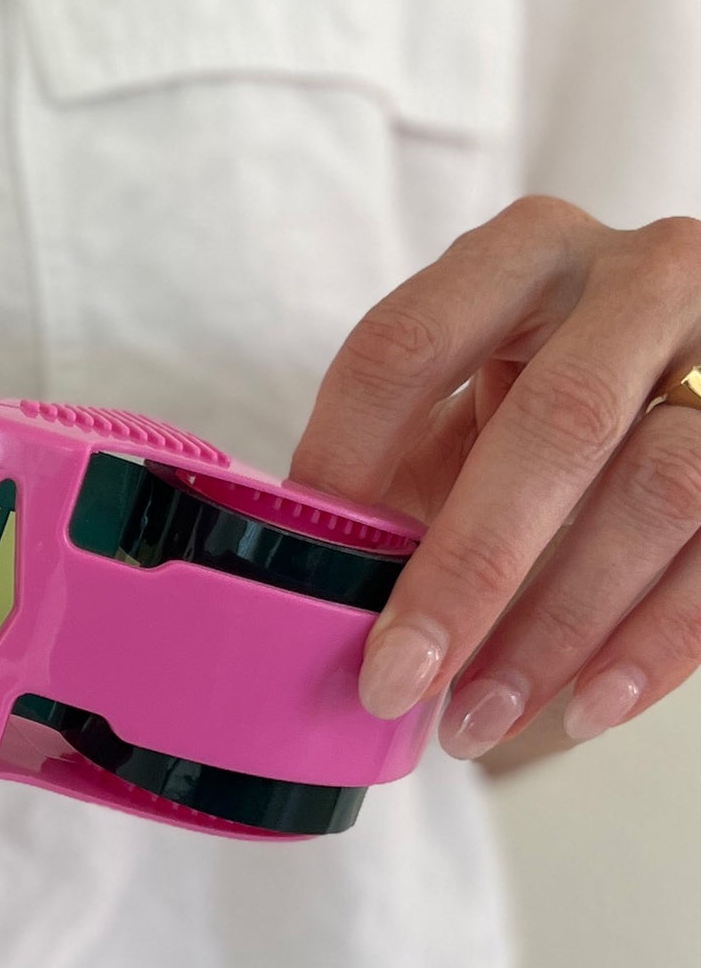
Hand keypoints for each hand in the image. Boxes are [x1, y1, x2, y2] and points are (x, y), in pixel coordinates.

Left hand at [289, 195, 700, 763]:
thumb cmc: (561, 388)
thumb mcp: (479, 393)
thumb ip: (409, 462)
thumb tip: (326, 585)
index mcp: (523, 252)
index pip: (409, 342)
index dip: (348, 455)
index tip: (309, 563)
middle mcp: (639, 280)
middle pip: (554, 423)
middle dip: (467, 567)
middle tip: (397, 675)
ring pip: (658, 492)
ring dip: (559, 626)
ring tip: (478, 716)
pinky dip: (654, 646)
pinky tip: (582, 709)